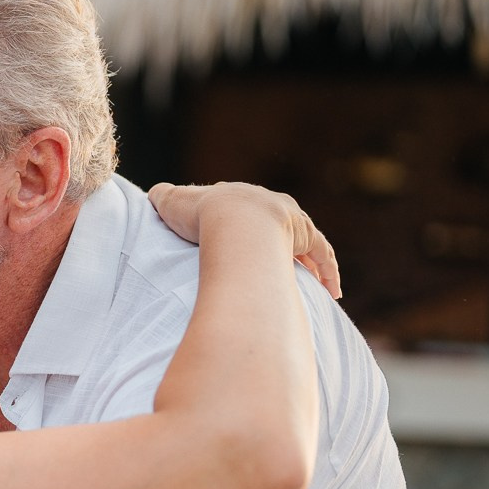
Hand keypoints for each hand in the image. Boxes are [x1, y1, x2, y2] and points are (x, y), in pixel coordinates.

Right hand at [149, 182, 341, 298]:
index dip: (241, 225)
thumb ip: (164, 199)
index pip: (244, 210)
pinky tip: (331, 292)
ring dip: (309, 261)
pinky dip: (328, 272)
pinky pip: (322, 255)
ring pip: (305, 240)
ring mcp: (291, 222)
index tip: (240, 241)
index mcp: (240, 198)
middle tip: (275, 260)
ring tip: (313, 283)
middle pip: (278, 222)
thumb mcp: (171, 202)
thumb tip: (156, 196)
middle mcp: (270, 205)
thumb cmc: (200, 215)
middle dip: (278, 240)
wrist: (232, 220)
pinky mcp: (306, 238)